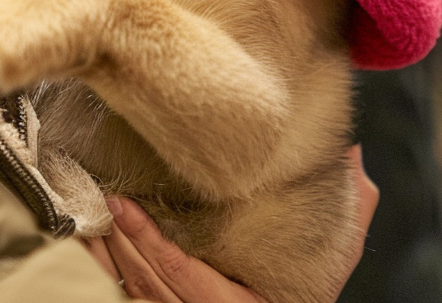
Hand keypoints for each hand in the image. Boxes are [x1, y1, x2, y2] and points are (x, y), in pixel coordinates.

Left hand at [83, 145, 378, 302]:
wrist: (282, 299)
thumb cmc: (309, 281)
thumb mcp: (334, 250)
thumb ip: (348, 208)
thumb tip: (354, 154)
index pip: (194, 285)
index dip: (157, 249)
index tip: (127, 207)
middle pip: (155, 289)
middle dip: (126, 246)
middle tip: (105, 200)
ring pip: (137, 296)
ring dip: (109, 257)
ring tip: (91, 214)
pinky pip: (128, 300)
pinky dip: (104, 271)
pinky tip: (88, 241)